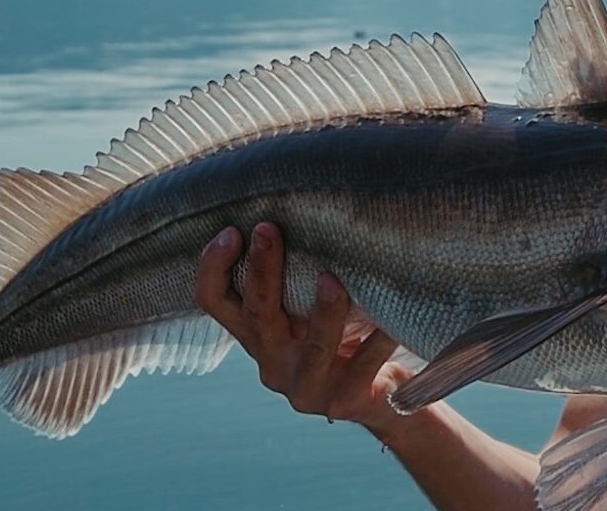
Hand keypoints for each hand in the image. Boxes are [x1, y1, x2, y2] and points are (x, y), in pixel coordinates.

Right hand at [194, 222, 413, 433]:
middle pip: (259, 315)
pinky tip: (393, 319)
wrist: (377, 401)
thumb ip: (296, 280)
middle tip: (268, 229)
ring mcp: (306, 388)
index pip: (214, 302)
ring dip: (323, 312)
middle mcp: (273, 363)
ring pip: (312, 346)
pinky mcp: (344, 402)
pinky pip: (365, 365)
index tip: (231, 231)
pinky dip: (380, 339)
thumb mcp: (308, 312)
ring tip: (332, 280)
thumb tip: (304, 205)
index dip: (213, 267)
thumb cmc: (341, 339)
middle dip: (262, 269)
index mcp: (257, 336)